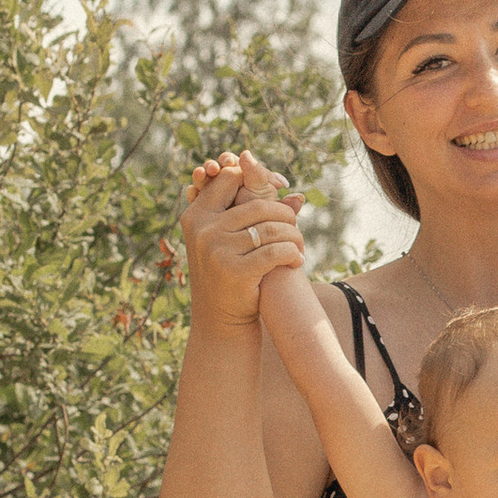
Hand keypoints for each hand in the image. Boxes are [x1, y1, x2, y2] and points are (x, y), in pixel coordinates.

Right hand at [179, 150, 307, 331]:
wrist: (220, 319)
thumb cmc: (230, 273)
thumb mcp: (233, 240)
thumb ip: (258, 214)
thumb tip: (300, 196)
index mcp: (196, 215)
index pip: (230, 179)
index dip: (258, 179)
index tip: (280, 193)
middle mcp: (203, 229)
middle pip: (258, 205)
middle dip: (285, 215)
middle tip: (295, 229)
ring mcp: (216, 250)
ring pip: (271, 228)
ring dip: (293, 236)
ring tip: (299, 246)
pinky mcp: (234, 271)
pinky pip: (275, 252)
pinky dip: (292, 254)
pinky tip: (297, 261)